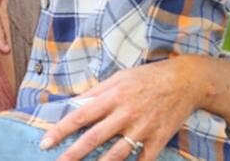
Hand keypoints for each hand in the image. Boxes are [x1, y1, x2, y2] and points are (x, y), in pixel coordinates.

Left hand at [40, 57, 208, 160]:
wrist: (184, 81)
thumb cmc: (146, 77)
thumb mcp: (117, 78)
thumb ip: (95, 93)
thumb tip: (73, 104)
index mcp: (111, 97)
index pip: (80, 116)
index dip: (61, 130)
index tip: (45, 142)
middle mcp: (125, 114)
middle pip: (94, 137)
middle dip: (74, 153)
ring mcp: (142, 128)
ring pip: (117, 153)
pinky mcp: (159, 139)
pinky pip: (144, 159)